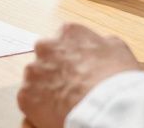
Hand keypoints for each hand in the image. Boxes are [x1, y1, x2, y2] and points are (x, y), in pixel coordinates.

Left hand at [18, 23, 141, 127]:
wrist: (106, 106)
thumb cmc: (115, 79)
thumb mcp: (118, 48)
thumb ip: (99, 43)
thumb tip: (97, 46)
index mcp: (68, 32)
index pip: (64, 40)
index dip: (72, 56)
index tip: (78, 67)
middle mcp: (46, 47)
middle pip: (46, 57)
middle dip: (56, 70)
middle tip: (71, 85)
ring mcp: (33, 72)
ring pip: (36, 79)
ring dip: (46, 88)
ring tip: (65, 101)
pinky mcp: (25, 95)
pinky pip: (29, 100)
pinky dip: (39, 107)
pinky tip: (57, 111)